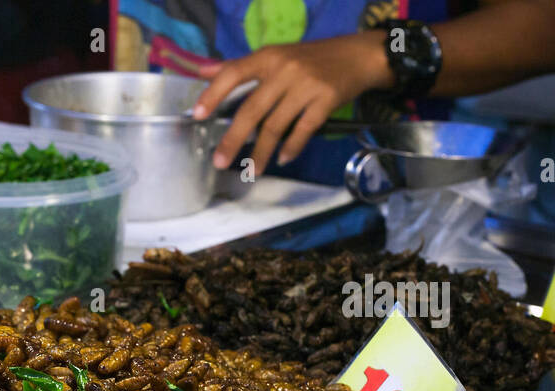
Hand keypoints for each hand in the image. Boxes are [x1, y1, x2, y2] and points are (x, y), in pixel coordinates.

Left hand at [192, 32, 390, 175]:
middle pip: (252, 109)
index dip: (213, 93)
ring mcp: (306, 85)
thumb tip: (201, 71)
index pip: (234, 73)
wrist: (358, 56)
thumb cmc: (309, 59)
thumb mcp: (274, 56)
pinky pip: (303, 130)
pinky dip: (291, 147)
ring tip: (252, 171)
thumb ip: (238, 67)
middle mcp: (285, 69)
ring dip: (261, 152)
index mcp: (268, 57)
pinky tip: (282, 159)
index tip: (197, 115)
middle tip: (219, 161)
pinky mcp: (326, 99)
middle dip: (233, 138)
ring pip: (275, 125)